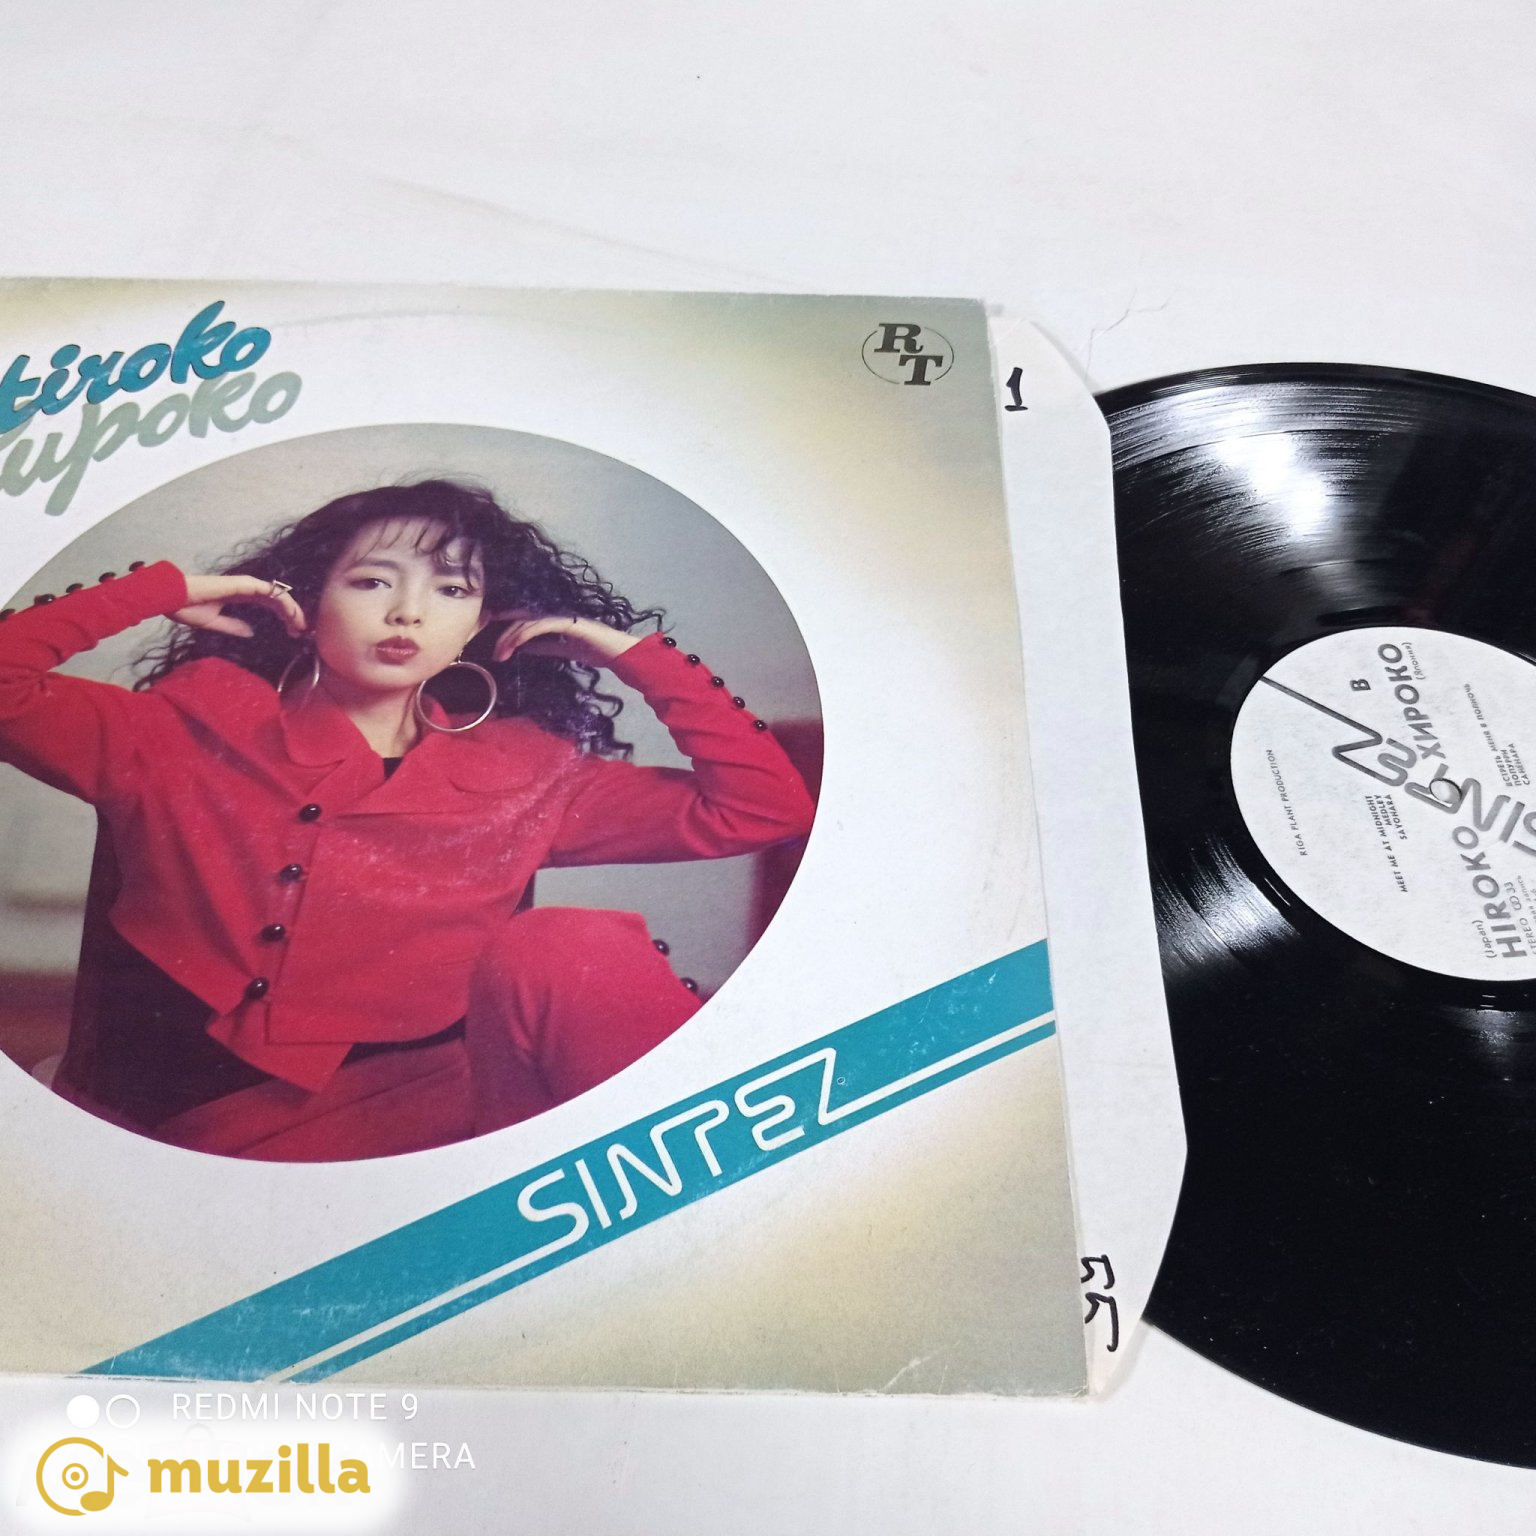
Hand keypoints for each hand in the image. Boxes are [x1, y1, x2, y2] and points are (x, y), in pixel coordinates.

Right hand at [174, 575, 306, 639]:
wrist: (172, 598)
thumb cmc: (187, 608)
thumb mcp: (215, 623)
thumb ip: (234, 627)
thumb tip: (251, 632)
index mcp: (240, 596)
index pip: (269, 604)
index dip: (284, 616)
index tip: (295, 632)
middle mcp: (246, 589)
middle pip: (277, 600)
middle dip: (293, 615)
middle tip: (303, 631)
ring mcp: (246, 584)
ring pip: (278, 595)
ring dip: (292, 610)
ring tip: (302, 626)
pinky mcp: (244, 584)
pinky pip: (270, 591)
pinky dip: (284, 602)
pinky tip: (293, 614)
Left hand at [489, 611, 641, 667]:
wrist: (618, 653)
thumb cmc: (597, 651)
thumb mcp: (565, 651)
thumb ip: (546, 648)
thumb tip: (524, 649)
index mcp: (555, 619)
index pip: (526, 620)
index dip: (508, 626)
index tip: (494, 640)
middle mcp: (556, 614)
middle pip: (522, 620)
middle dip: (505, 636)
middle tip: (495, 655)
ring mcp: (561, 616)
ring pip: (527, 622)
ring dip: (511, 638)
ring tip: (501, 655)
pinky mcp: (567, 621)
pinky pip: (540, 626)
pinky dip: (525, 635)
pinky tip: (515, 645)